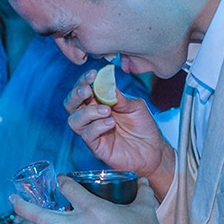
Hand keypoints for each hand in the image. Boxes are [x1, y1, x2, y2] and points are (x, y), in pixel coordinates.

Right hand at [65, 69, 174, 183]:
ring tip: (106, 111)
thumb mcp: (135, 106)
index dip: (84, 81)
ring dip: (87, 112)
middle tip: (87, 90)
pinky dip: (97, 126)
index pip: (83, 90)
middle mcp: (93, 117)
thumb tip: (108, 84)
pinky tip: (110, 123)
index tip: (92, 74)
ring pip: (74, 120)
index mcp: (100, 103)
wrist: (153, 150)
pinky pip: (87, 135)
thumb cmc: (143, 127)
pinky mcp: (97, 146)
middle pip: (71, 104)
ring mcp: (93, 132)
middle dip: (76, 94)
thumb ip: (120, 97)